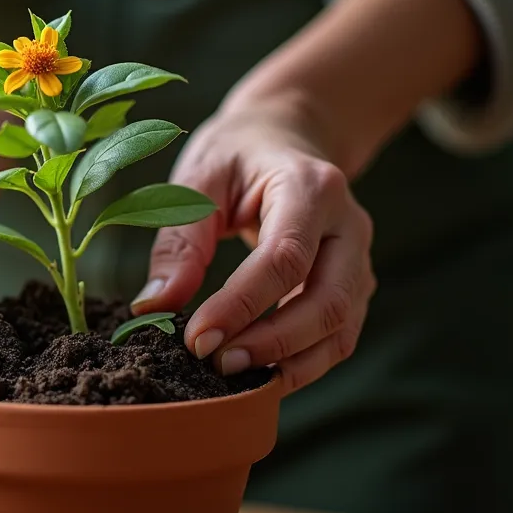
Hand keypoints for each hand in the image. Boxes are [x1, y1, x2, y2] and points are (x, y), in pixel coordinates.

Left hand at [131, 100, 376, 393]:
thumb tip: (153, 309)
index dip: (242, 306)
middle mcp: (349, 224)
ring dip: (291, 362)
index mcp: (310, 187)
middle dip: (272, 343)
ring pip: (341, 327)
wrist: (287, 134)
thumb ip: (179, 241)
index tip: (196, 339)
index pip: (285, 259)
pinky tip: (258, 372)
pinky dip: (302, 362)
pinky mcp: (353, 284)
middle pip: (327, 301)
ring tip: (233, 379)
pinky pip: (338, 334)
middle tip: (215, 364)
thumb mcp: (198, 177)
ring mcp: (359, 257)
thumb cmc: (237, 153)